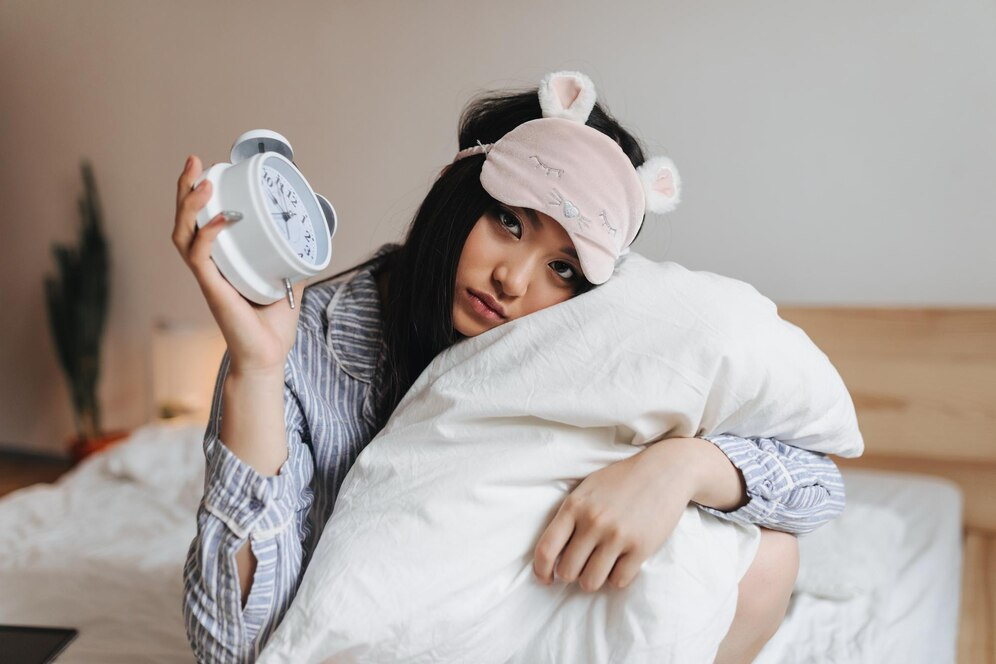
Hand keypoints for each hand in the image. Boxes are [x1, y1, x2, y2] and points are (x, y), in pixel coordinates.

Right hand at [172, 155, 305, 375]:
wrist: (268, 356)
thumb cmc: (272, 325)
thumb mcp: (288, 281)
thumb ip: (293, 258)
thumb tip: (311, 234)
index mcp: (220, 261)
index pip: (199, 221)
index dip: (198, 195)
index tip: (210, 169)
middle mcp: (208, 266)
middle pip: (183, 220)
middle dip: (185, 187)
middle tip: (195, 160)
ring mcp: (207, 277)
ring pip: (183, 234)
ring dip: (190, 204)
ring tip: (203, 180)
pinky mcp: (212, 289)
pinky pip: (200, 256)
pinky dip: (210, 233)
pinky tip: (223, 217)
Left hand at [532, 439, 701, 591]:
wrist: (664, 470)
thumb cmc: (622, 480)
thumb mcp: (588, 489)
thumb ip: (570, 516)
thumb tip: (553, 552)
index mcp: (574, 506)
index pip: (546, 549)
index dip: (541, 570)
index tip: (545, 578)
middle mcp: (593, 522)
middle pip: (568, 571)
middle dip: (572, 574)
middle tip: (582, 566)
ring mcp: (617, 536)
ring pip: (591, 582)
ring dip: (593, 580)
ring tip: (600, 567)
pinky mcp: (641, 547)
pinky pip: (618, 581)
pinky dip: (617, 578)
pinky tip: (621, 563)